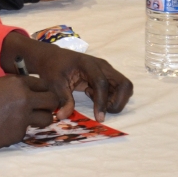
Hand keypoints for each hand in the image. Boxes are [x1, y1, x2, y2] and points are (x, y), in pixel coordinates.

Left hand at [0, 31, 134, 120]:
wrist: (53, 58)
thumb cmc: (53, 68)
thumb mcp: (54, 84)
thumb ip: (62, 99)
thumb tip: (63, 116)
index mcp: (88, 64)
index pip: (102, 83)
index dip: (102, 102)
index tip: (99, 118)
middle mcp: (102, 66)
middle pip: (123, 84)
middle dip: (117, 102)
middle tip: (102, 109)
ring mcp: (106, 70)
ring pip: (124, 87)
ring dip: (115, 100)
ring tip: (95, 101)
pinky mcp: (106, 75)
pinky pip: (118, 89)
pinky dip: (111, 98)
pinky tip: (93, 96)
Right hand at [0, 74, 59, 150]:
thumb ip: (13, 87)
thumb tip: (26, 91)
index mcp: (17, 83)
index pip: (43, 84)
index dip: (42, 91)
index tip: (40, 96)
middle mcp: (25, 98)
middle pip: (52, 100)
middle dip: (50, 105)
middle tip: (43, 109)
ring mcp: (24, 116)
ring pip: (47, 118)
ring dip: (41, 119)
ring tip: (30, 120)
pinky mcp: (19, 133)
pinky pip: (27, 130)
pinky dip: (20, 130)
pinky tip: (6, 129)